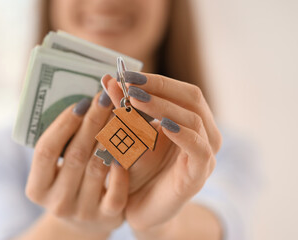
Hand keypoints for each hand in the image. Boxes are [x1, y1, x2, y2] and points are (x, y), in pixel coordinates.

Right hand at [25, 92, 128, 238]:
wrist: (84, 223)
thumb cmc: (70, 184)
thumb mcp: (57, 170)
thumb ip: (63, 144)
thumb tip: (84, 103)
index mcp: (37, 189)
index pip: (45, 150)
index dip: (63, 124)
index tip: (81, 102)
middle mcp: (57, 203)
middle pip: (75, 155)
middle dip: (92, 122)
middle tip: (105, 98)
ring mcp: (83, 212)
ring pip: (97, 168)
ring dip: (110, 137)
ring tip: (119, 114)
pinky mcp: (108, 218)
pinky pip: (116, 191)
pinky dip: (121, 167)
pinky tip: (127, 146)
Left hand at [102, 72, 221, 231]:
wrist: (142, 209)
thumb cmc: (137, 171)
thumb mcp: (130, 136)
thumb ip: (124, 110)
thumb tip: (108, 80)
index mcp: (190, 122)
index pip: (180, 90)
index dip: (155, 80)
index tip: (126, 74)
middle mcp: (203, 134)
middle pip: (192, 98)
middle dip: (159, 87)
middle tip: (129, 83)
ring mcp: (205, 154)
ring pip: (194, 119)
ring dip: (163, 106)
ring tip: (134, 99)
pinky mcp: (199, 174)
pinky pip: (198, 149)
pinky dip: (181, 133)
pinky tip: (161, 125)